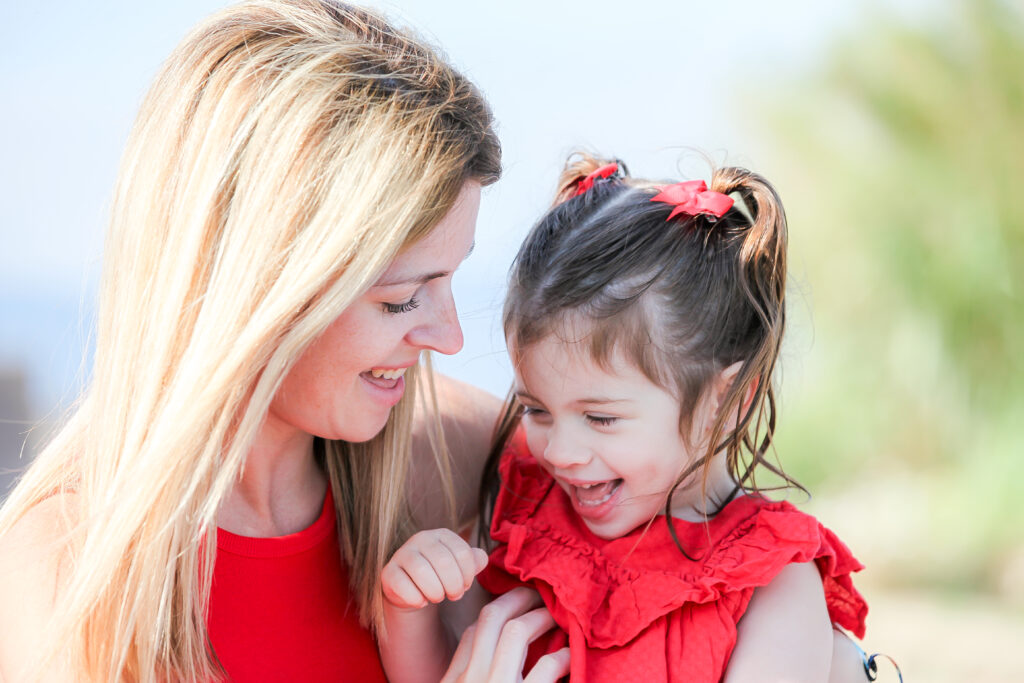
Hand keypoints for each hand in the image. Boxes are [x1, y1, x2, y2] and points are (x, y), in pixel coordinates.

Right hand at [381, 528, 487, 609]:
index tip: (465, 586)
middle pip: (444, 562)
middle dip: (453, 585)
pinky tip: (421, 601)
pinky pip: (402, 585)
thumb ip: (474, 561)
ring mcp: (402, 554)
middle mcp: (421, 539)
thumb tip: (482, 558)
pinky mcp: (388, 572)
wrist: (413, 589)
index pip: (463, 552)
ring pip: (422, 572)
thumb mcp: (460, 567)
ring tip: (438, 597)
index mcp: (442, 534)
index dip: (468, 575)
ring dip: (435, 592)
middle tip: (454, 596)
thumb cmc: (440, 576)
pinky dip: (416, 598)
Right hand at [442, 587, 570, 682]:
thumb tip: (497, 650)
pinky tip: (569, 655)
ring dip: (541, 618)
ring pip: (516, 632)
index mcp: (452, 681)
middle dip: (519, 599)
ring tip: (558, 617)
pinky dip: (561, 656)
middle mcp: (470, 680)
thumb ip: (474, 677)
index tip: (515, 608)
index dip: (495, 613)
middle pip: (491, 618)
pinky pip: (546, 666)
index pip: (470, 632)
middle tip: (540, 594)